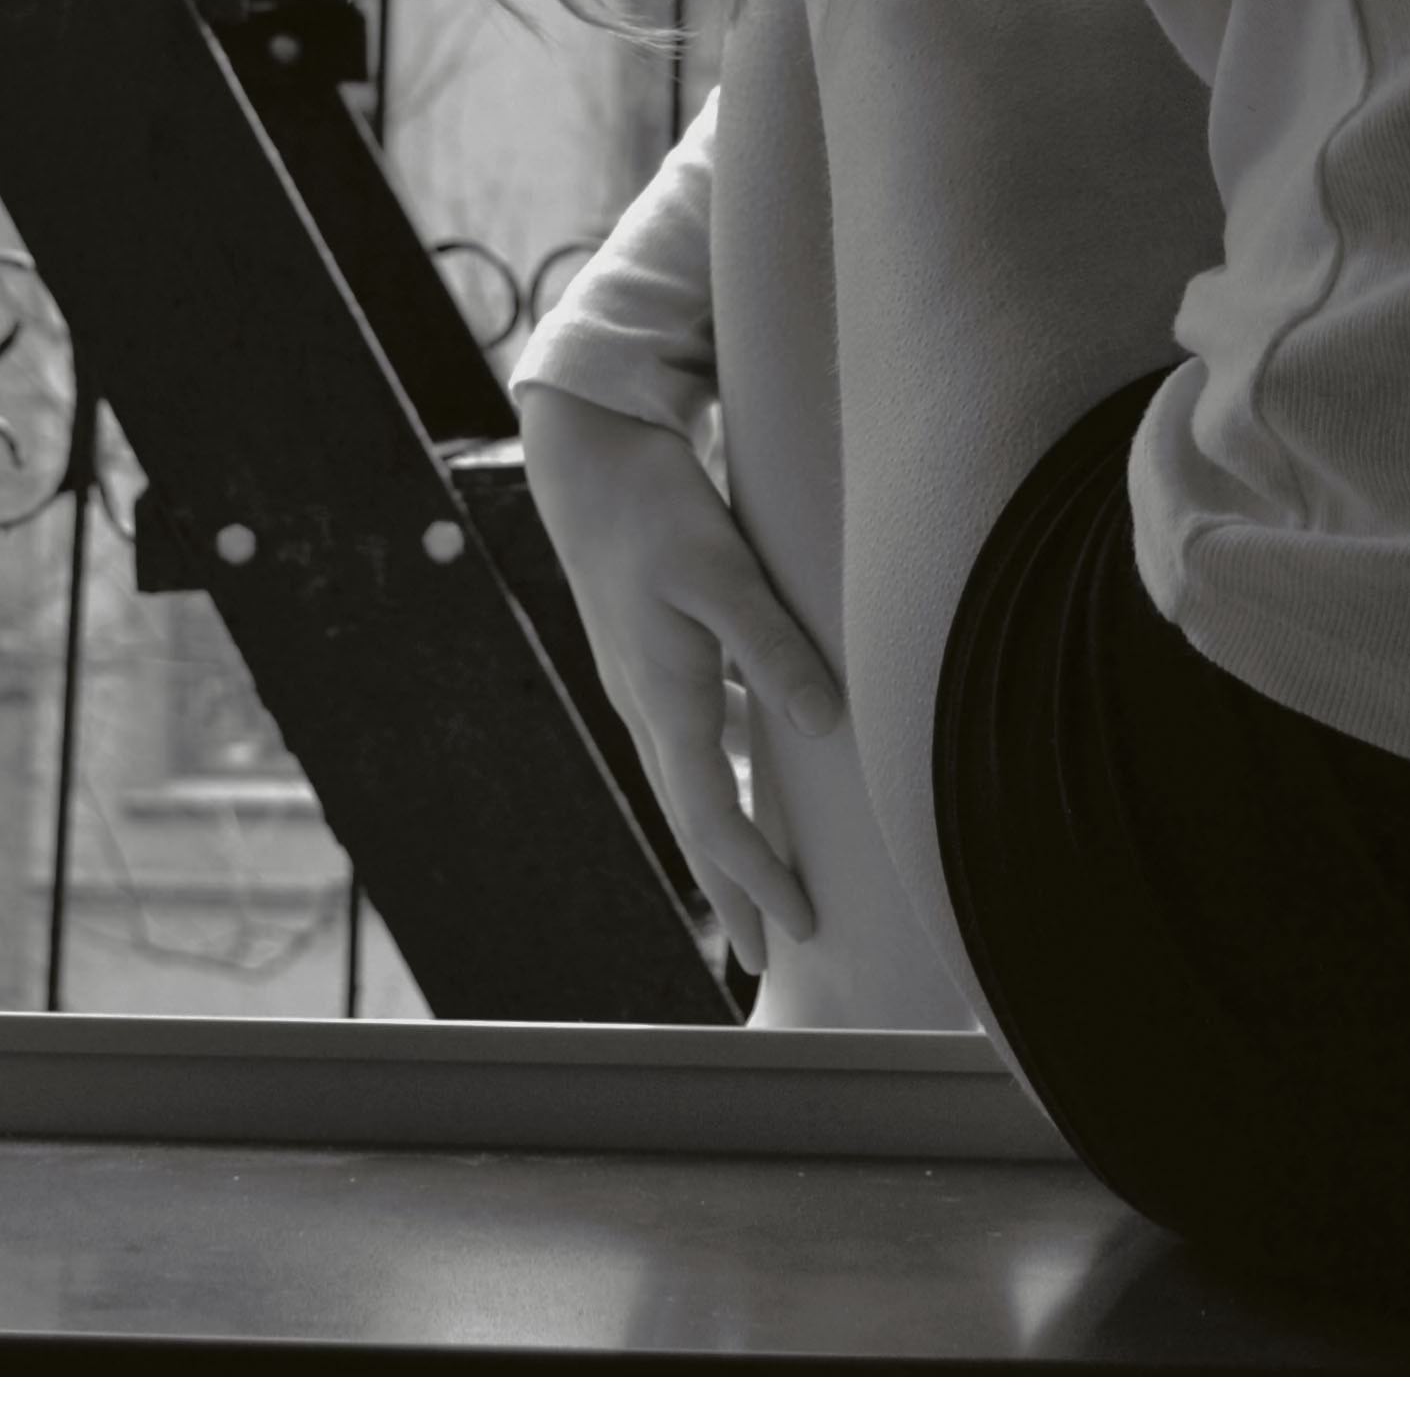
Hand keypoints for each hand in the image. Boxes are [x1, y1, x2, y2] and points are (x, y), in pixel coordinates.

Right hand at [517, 383, 842, 969]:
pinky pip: (685, 740)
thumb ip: (772, 647)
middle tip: (768, 953)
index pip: (713, 816)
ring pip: (685, 782)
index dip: (757, 877)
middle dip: (730, 888)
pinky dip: (717, 777)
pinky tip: (748, 772)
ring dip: (721, 839)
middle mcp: (645, 702)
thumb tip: (826, 726)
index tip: (801, 926)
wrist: (583, 456)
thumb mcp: (722, 570)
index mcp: (663, 696)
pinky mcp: (643, 653)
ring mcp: (639, 680)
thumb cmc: (654, 507)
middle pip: (692, 818)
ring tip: (757, 883)